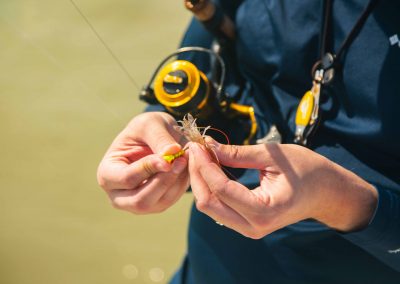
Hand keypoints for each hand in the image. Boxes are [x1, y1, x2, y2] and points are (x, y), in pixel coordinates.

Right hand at [97, 112, 188, 213]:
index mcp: (107, 173)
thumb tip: (172, 153)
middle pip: (141, 200)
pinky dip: (181, 185)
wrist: (157, 135)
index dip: (149, 169)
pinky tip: (186, 167)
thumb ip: (159, 139)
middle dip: (164, 181)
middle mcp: (118, 195)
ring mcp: (136, 204)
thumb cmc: (146, 128)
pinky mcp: (155, 205)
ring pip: (159, 203)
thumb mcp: (150, 124)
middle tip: (182, 160)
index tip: (168, 158)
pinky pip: (171, 200)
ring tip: (185, 159)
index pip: (127, 179)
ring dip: (176, 182)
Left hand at [188, 139, 377, 238]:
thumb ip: (238, 153)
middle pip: (208, 203)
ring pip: (209, 207)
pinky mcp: (245, 224)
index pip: (221, 189)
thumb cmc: (307, 170)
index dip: (204, 165)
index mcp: (264, 211)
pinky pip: (218, 207)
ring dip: (201, 180)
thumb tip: (208, 146)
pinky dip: (210, 187)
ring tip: (202, 155)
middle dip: (197, 174)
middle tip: (195, 148)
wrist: (326, 193)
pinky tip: (210, 167)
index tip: (197, 144)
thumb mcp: (273, 156)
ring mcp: (248, 229)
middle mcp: (253, 227)